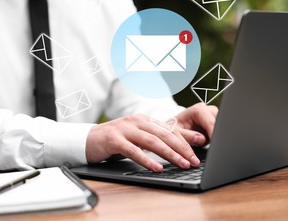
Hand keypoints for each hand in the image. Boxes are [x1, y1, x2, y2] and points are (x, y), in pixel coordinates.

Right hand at [85, 103, 217, 171]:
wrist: (89, 139)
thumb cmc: (117, 139)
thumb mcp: (138, 136)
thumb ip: (155, 138)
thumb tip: (178, 146)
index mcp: (145, 119)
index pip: (169, 129)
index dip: (185, 139)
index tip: (198, 149)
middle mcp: (137, 121)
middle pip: (164, 134)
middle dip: (181, 148)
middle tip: (193, 160)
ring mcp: (125, 129)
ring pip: (152, 141)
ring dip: (169, 153)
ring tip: (181, 164)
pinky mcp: (114, 140)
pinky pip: (133, 151)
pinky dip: (146, 160)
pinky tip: (157, 168)